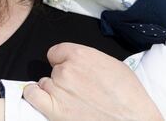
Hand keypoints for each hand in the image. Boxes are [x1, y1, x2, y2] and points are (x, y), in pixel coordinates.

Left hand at [23, 43, 162, 120]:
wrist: (133, 119)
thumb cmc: (128, 95)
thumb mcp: (111, 64)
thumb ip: (89, 59)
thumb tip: (80, 62)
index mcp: (80, 55)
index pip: (56, 52)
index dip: (63, 61)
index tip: (69, 68)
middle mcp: (66, 70)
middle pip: (53, 70)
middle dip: (63, 78)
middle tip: (78, 90)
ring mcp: (58, 90)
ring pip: (44, 84)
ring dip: (54, 91)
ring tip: (72, 100)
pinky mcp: (54, 109)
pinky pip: (32, 96)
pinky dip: (35, 96)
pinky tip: (44, 100)